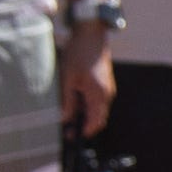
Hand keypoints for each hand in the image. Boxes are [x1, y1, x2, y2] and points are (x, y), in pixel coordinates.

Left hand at [61, 21, 116, 135]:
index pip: (95, 122)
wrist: (91, 34)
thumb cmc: (79, 54)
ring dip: (84, 114)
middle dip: (84, 125)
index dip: (84, 132)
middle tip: (67, 129)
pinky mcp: (104, 82)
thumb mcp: (68, 79)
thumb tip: (64, 119)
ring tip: (67, 112)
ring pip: (97, 109)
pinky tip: (73, 99)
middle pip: (98, 118)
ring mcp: (107, 88)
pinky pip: (97, 100)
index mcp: (99, 95)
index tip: (71, 137)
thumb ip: (67, 101)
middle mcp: (107, 94)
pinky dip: (87, 104)